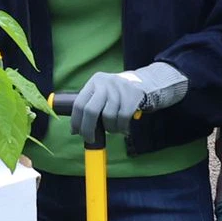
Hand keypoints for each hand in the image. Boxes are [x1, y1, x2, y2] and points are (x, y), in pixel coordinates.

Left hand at [64, 62, 190, 149]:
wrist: (145, 83)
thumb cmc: (118, 93)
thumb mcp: (103, 90)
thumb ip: (91, 104)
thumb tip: (76, 129)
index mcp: (95, 82)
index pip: (79, 103)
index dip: (76, 120)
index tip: (75, 132)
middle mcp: (105, 83)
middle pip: (91, 110)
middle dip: (88, 129)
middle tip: (89, 138)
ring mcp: (119, 90)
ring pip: (108, 117)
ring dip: (109, 128)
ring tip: (113, 129)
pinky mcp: (132, 97)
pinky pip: (122, 119)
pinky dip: (121, 127)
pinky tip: (122, 128)